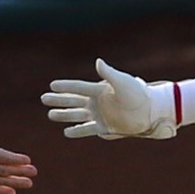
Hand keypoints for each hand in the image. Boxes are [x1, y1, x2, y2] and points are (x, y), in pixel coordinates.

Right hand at [43, 59, 175, 139]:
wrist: (151, 110)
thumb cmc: (138, 93)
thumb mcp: (123, 82)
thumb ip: (109, 74)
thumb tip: (97, 62)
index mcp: (100, 90)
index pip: (78, 87)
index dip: (65, 87)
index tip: (51, 85)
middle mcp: (97, 102)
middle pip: (73, 101)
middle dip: (59, 100)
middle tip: (43, 98)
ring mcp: (100, 115)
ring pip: (77, 115)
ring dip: (64, 115)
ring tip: (50, 114)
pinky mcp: (106, 127)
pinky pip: (88, 129)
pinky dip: (77, 131)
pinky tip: (67, 132)